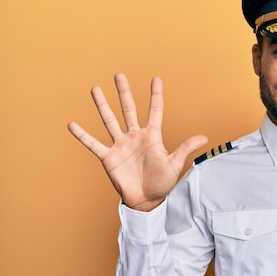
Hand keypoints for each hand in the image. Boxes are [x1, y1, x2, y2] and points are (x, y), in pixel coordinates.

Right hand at [67, 73, 207, 210]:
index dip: (156, 95)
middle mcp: (135, 137)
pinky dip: (83, 135)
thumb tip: (204, 137)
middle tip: (119, 75)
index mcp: (152, 137)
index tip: (156, 79)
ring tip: (95, 89)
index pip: (155, 111)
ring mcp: (121, 146)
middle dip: (124, 92)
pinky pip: (93, 144)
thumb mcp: (174, 164)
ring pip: (110, 121)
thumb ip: (185, 148)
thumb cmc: (162, 183)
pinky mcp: (109, 157)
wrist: (146, 201)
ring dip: (102, 105)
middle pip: (129, 110)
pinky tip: (72, 124)